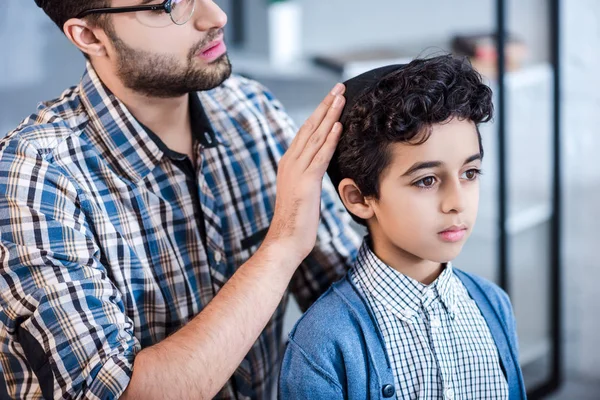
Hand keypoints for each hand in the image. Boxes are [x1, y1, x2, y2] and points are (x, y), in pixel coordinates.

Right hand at [263, 83, 345, 263]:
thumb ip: (308, 175)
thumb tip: (318, 167)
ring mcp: (297, 171)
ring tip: (341, 98)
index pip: (306, 132)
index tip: (332, 98)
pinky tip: (338, 126)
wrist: (284, 240)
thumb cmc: (296, 221)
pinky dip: (329, 140)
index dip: (320, 113)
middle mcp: (290, 162)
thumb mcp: (302, 192)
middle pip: (310, 128)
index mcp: (289, 163)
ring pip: (316, 137)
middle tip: (339, 87)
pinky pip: (320, 157)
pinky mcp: (306, 183)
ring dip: (330, 115)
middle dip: (326, 106)